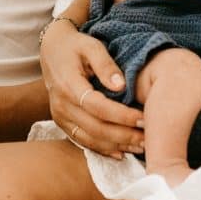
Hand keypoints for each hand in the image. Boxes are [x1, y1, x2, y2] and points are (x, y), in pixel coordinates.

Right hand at [39, 19, 145, 159]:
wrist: (51, 50)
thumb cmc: (75, 46)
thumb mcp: (91, 46)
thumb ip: (106, 65)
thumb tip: (122, 86)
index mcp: (68, 85)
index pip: (97, 106)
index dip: (121, 116)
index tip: (143, 118)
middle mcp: (61, 105)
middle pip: (95, 127)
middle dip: (124, 135)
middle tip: (148, 138)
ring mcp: (60, 116)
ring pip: (90, 139)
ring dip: (116, 145)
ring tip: (140, 147)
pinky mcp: (62, 123)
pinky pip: (82, 140)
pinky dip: (103, 149)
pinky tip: (121, 153)